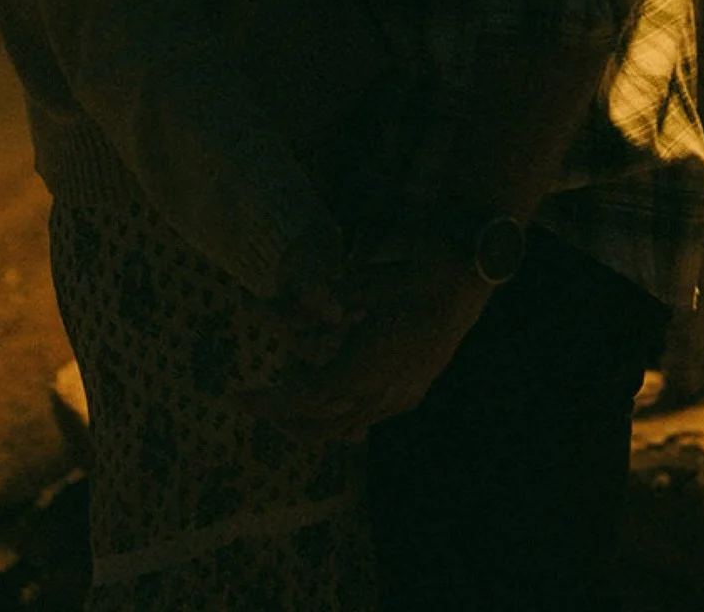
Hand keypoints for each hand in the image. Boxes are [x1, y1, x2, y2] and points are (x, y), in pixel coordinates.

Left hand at [237, 245, 490, 444]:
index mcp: (365, 371)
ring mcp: (400, 397)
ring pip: (345, 426)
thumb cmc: (411, 277)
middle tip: (254, 403)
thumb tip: (260, 310)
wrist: (467, 281)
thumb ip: (309, 304)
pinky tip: (335, 405)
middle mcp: (382, 395)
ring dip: (311, 418)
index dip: (268, 403)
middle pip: (321, 423)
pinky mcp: (412, 392)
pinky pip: (367, 419)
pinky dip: (341, 417)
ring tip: (288, 400)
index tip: (236, 399)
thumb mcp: (357, 286)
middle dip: (284, 418)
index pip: (304, 398)